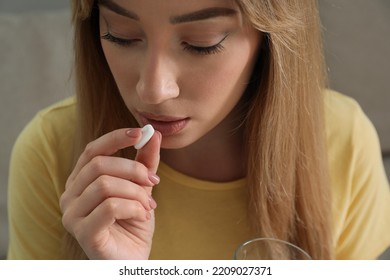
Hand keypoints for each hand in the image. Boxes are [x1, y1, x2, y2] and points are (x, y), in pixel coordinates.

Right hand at [60, 128, 160, 258]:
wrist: (132, 258)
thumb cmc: (132, 222)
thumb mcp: (141, 187)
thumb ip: (144, 162)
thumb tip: (152, 133)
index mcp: (80, 181)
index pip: (92, 150)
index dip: (115, 138)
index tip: (139, 133)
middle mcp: (70, 195)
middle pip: (99, 165)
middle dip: (133, 170)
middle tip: (154, 181)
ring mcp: (72, 215)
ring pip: (105, 185)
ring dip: (136, 193)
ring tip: (148, 206)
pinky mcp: (83, 233)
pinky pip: (110, 207)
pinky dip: (134, 208)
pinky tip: (143, 216)